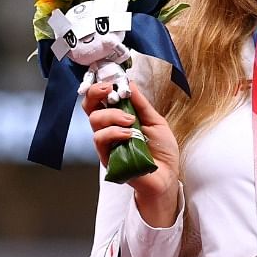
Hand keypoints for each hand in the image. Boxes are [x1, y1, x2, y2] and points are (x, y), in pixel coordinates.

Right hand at [85, 80, 181, 226]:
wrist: (166, 176)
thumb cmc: (161, 151)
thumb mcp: (155, 121)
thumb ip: (141, 104)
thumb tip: (129, 83)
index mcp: (119, 117)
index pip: (100, 99)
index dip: (101, 87)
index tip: (112, 81)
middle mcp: (110, 128)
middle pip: (89, 106)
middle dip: (95, 93)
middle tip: (109, 91)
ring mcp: (107, 143)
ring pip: (94, 120)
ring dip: (112, 115)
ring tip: (130, 121)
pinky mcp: (106, 157)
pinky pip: (100, 139)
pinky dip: (114, 132)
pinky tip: (129, 135)